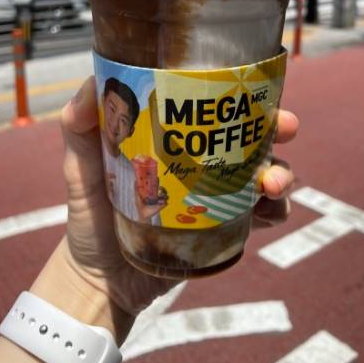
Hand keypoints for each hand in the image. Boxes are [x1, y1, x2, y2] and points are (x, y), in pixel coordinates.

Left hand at [60, 77, 298, 321]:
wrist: (99, 279)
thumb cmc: (90, 215)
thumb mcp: (81, 166)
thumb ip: (79, 127)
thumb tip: (93, 83)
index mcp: (176, 140)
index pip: (215, 109)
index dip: (241, 94)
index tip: (258, 87)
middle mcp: (203, 163)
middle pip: (251, 136)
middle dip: (276, 128)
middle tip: (284, 127)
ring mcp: (218, 196)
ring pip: (265, 173)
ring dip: (281, 171)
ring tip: (272, 183)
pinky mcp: (225, 229)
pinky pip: (262, 216)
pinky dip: (276, 211)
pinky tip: (270, 213)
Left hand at [134, 182, 167, 221]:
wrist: (143, 215)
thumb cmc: (140, 206)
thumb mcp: (138, 197)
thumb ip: (136, 189)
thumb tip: (135, 181)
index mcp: (152, 193)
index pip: (157, 186)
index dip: (158, 182)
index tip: (157, 178)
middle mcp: (157, 197)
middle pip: (163, 190)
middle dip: (163, 188)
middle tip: (159, 188)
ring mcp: (160, 201)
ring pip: (166, 195)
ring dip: (164, 194)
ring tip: (160, 194)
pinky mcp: (162, 206)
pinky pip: (166, 202)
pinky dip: (164, 202)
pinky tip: (159, 202)